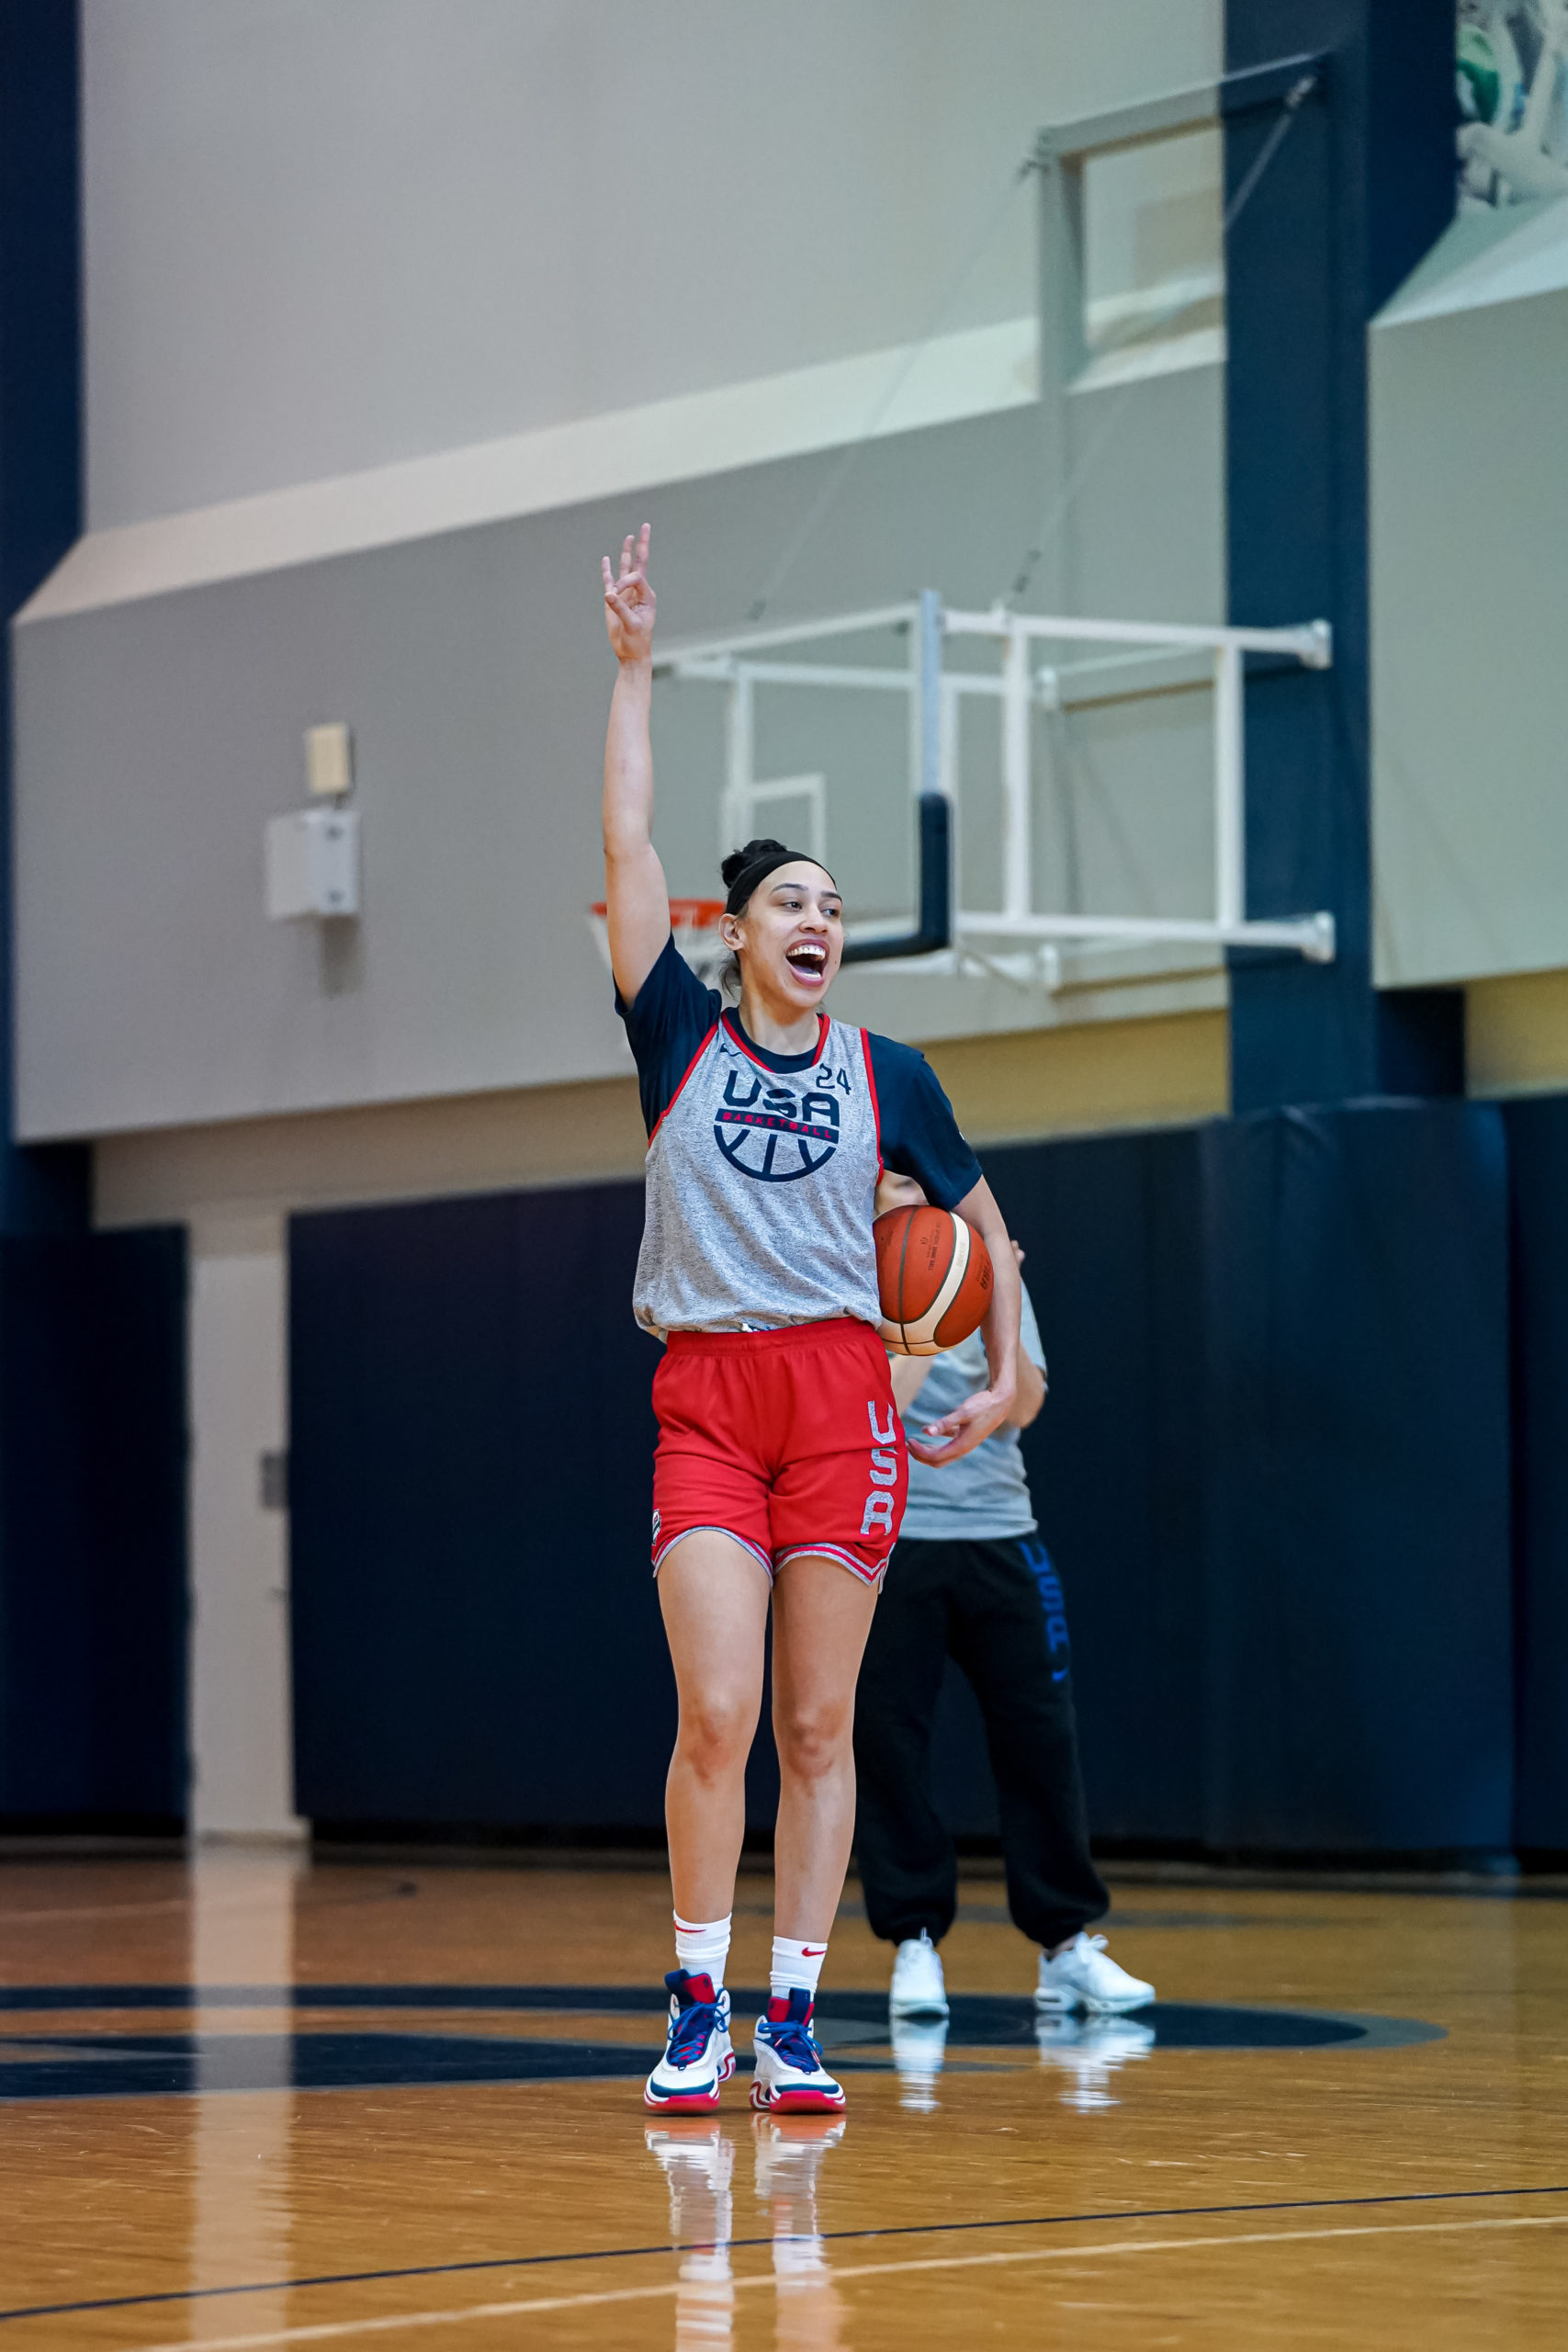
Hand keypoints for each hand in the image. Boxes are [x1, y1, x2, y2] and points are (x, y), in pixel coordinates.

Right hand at [602, 525, 655, 663]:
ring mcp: (626, 594)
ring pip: (625, 568)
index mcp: (647, 595)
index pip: (636, 577)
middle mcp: (638, 591)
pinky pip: (610, 581)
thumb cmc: (636, 641)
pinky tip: (607, 559)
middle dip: (641, 545)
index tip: (613, 596)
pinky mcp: (614, 600)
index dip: (624, 583)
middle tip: (645, 526)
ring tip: (630, 537)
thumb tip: (608, 594)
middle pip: (639, 563)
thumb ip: (620, 609)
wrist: (630, 653)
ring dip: (626, 553)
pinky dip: (608, 570)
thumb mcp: (631, 626)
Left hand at [907, 1379, 1015, 1467]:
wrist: (1001, 1402)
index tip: (909, 1441)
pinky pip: (948, 1446)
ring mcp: (964, 1444)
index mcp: (961, 1445)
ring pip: (942, 1456)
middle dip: (920, 1456)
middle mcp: (963, 1449)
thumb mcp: (963, 1412)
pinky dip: (936, 1443)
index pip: (935, 1457)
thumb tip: (926, 1431)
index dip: (920, 1452)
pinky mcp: (965, 1437)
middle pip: (937, 1461)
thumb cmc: (983, 1405)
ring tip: (914, 1442)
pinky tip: (929, 1433)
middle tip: (907, 1444)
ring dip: (927, 1451)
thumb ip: (944, 1423)